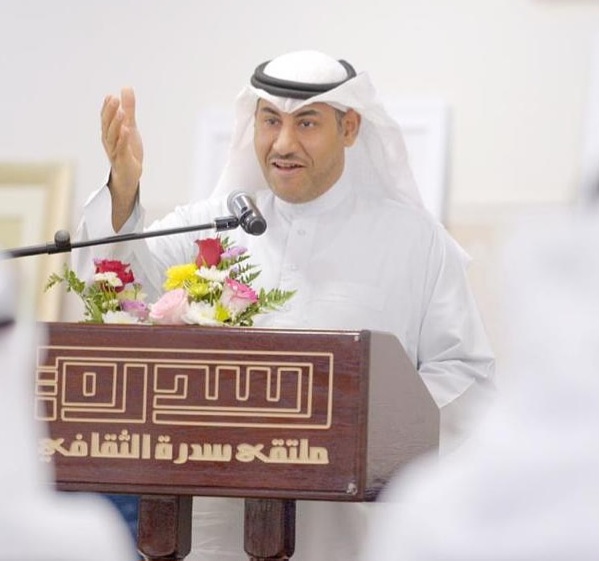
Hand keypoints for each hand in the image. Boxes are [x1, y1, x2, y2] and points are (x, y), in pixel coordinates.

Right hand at [101, 87, 143, 229]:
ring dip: (117, 124)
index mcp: (109, 133)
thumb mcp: (130, 126)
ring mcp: (115, 151)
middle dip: (111, 112)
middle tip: (115, 99)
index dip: (107, 108)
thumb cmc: (127, 150)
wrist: (129, 175)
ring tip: (123, 112)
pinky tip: (127, 130)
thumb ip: (129, 109)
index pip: (106, 118)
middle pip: (107, 125)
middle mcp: (109, 141)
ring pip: (114, 136)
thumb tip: (126, 88)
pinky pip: (122, 149)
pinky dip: (123, 139)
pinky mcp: (123, 160)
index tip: (111, 96)